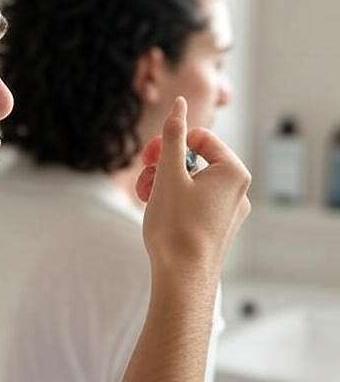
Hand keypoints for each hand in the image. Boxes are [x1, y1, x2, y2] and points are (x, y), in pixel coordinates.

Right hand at [135, 97, 251, 273]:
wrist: (182, 277)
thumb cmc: (176, 226)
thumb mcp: (169, 174)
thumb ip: (173, 136)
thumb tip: (179, 104)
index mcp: (233, 171)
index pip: (199, 137)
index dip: (169, 144)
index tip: (148, 159)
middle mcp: (238, 189)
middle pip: (194, 159)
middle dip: (163, 165)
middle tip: (143, 178)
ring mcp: (229, 209)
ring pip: (191, 181)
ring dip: (163, 183)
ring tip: (144, 198)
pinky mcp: (217, 226)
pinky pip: (194, 201)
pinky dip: (173, 200)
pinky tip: (156, 211)